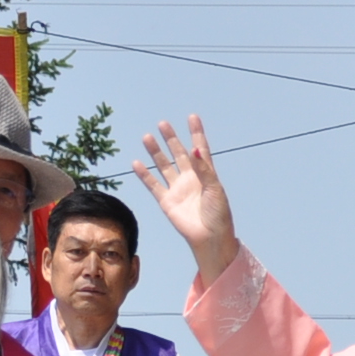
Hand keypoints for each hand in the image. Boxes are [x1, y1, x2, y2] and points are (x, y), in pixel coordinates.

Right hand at [133, 118, 237, 283]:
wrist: (209, 238)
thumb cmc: (218, 214)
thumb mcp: (214, 189)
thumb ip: (203, 169)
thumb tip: (194, 149)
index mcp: (206, 174)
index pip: (200, 149)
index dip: (196, 133)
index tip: (192, 117)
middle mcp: (190, 179)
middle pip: (179, 153)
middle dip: (171, 139)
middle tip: (163, 123)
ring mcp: (177, 189)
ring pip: (164, 165)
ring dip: (156, 152)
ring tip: (147, 136)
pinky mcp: (167, 201)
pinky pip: (153, 185)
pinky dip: (144, 174)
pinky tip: (136, 162)